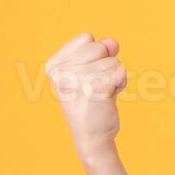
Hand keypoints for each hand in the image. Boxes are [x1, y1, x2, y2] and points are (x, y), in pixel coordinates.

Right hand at [46, 31, 126, 161]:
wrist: (92, 137)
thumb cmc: (90, 102)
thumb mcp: (89, 71)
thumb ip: (100, 50)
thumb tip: (111, 42)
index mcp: (54, 65)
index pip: (86, 37)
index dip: (95, 54)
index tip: (86, 76)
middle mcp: (61, 71)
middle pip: (100, 46)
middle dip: (105, 64)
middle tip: (95, 87)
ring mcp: (77, 79)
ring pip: (113, 60)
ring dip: (113, 77)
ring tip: (100, 94)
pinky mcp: (95, 87)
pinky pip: (120, 71)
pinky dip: (120, 83)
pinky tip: (108, 97)